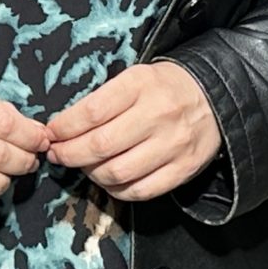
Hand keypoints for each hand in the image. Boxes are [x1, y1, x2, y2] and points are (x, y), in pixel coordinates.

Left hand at [42, 61, 222, 202]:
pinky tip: (109, 179)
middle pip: (99, 146)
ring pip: (116, 172)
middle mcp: (158, 115)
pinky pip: (140, 191)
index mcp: (141, 85)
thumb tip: (63, 130)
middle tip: (58, 155)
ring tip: (84, 166)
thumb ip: (103, 100)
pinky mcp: (183, 168)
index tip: (51, 134)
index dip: (63, 128)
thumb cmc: (164, 87)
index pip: (91, 112)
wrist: (215, 96)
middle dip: (69, 154)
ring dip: (90, 174)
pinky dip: (116, 190)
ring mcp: (173, 144)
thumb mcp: (135, 77)